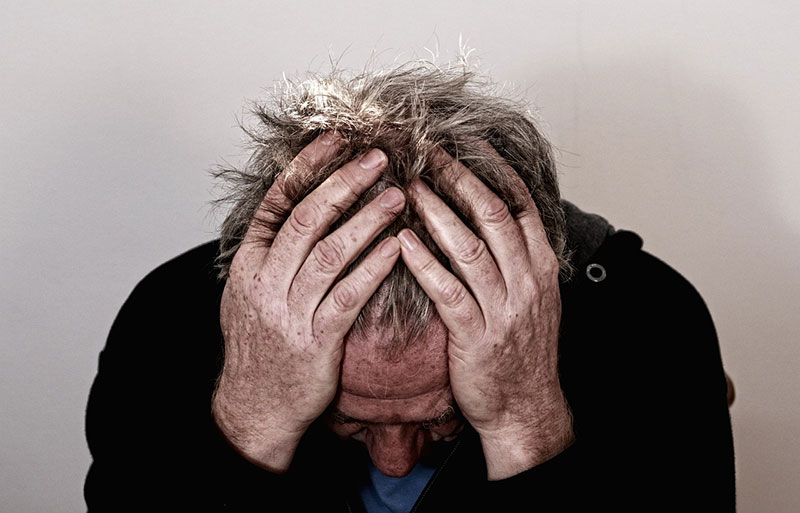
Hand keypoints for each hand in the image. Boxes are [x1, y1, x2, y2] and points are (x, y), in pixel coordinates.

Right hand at [212, 133, 404, 471]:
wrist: (256, 406)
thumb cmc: (260, 346)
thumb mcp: (248, 294)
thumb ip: (270, 253)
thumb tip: (296, 207)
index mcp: (248, 264)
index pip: (277, 202)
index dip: (307, 166)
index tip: (336, 139)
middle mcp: (265, 282)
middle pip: (307, 219)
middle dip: (344, 183)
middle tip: (378, 158)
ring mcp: (289, 311)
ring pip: (331, 253)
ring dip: (367, 220)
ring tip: (398, 196)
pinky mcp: (317, 340)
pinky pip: (349, 296)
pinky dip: (374, 268)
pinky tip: (398, 246)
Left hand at [398, 147, 573, 479]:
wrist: (524, 406)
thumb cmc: (520, 348)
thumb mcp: (533, 297)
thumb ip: (517, 256)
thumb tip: (492, 214)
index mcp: (541, 267)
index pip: (521, 205)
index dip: (494, 169)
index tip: (468, 142)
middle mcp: (526, 281)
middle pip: (493, 216)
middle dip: (461, 179)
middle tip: (429, 152)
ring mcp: (503, 308)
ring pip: (469, 247)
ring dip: (437, 212)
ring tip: (409, 186)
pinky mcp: (475, 335)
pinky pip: (447, 291)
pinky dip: (424, 263)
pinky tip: (401, 241)